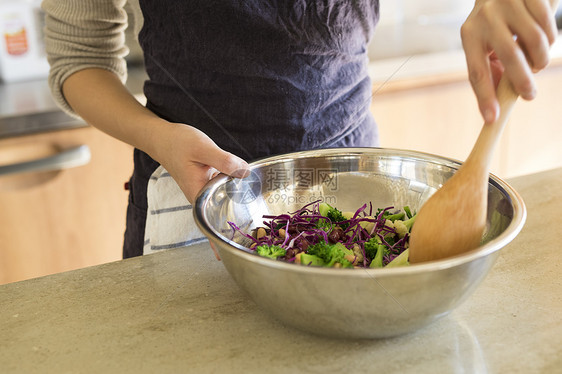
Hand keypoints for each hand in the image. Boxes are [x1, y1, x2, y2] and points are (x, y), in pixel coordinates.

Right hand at [153, 121, 249, 203]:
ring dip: (234, 179)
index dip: (242, 195)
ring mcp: (202, 190)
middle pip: (229, 199)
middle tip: (245, 173)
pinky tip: (228, 167)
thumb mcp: (204, 149)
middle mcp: (200, 197)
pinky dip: (227, 175)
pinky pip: (222, 182)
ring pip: (227, 189)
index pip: (226, 205)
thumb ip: (225, 161)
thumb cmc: (178, 143)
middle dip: (240, 186)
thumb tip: (245, 171)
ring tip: (236, 168)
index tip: (250, 185)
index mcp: (198, 195)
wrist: (162, 138)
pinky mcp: (204, 183)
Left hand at [461, 0, 557, 122]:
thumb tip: (497, 101)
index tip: (493, 118)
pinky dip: (551, 38)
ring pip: (535, 40)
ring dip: (541, 58)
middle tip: (530, 95)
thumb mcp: (483, 43)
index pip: (476, 72)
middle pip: (510, 57)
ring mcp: (508, 4)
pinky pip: (548, 24)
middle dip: (523, 81)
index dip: (484, 98)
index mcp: (469, 35)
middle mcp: (485, 18)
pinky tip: (545, 39)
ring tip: (537, 63)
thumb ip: (491, 69)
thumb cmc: (493, 22)